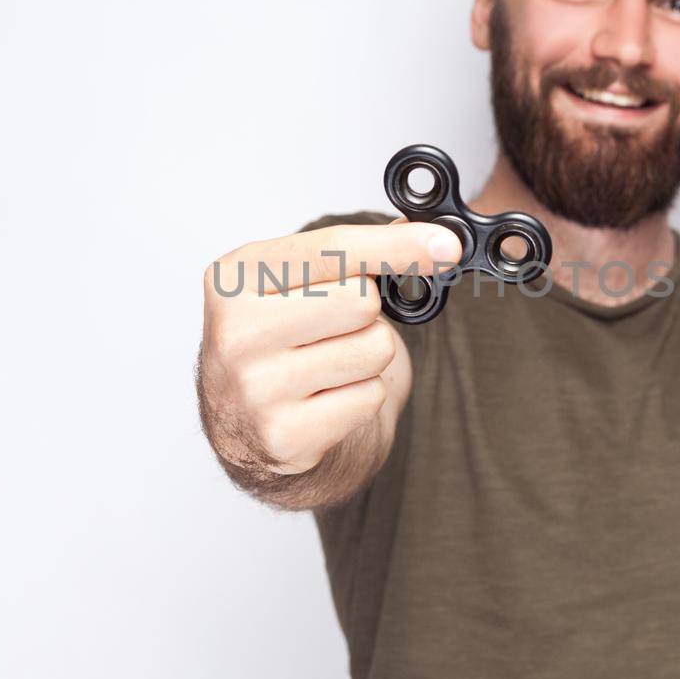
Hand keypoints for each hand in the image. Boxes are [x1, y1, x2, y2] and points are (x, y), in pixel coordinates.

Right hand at [198, 218, 461, 475]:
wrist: (242, 423)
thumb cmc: (277, 339)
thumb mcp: (294, 281)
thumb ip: (355, 252)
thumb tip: (433, 242)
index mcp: (234, 278)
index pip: (333, 249)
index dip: (397, 245)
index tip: (445, 246)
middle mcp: (236, 332)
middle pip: (361, 300)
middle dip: (367, 313)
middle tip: (335, 327)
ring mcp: (256, 389)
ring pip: (374, 349)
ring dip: (368, 356)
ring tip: (328, 363)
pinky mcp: (286, 436)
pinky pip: (369, 397)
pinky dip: (361, 395)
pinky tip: (325, 398)